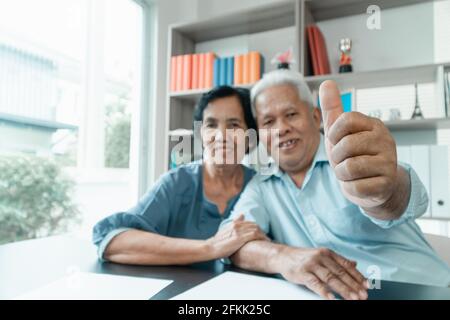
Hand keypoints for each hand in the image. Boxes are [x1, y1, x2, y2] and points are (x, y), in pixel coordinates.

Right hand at [207, 214, 269, 258]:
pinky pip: (254, 235)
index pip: (250, 223)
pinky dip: (261, 237)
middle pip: (254, 225)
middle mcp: (237, 225)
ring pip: (256, 229)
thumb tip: (242, 214)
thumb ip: (235, 223)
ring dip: (263, 234)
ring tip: (268, 240)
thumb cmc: (218, 242)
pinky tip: (265, 241)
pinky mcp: (239, 238)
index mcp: (234, 223)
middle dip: (262, 231)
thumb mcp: (226, 230)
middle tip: (266, 238)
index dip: (257, 228)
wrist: (210, 248)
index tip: (262, 234)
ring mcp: (238, 231)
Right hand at [279, 246, 367, 299]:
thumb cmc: (304, 258)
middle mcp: (321, 257)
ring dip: (343, 289)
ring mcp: (311, 264)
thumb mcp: (321, 256)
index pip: (346, 266)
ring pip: (330, 278)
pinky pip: (315, 283)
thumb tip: (355, 264)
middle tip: (363, 295)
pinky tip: (331, 298)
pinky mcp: (302, 273)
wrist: (283, 256)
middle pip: (340, 273)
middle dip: (353, 285)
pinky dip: (324, 291)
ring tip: (353, 298)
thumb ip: (337, 261)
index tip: (367, 286)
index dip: (358, 276)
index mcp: (328, 253)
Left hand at [319, 80, 398, 209]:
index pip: (346, 119)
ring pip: (349, 167)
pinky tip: (358, 184)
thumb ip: (333, 109)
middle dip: (337, 157)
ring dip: (342, 173)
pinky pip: (355, 187)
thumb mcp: (340, 132)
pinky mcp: (386, 184)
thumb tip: (326, 82)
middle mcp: (386, 141)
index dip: (334, 133)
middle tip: (344, 160)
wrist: (373, 185)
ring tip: (350, 172)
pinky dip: (350, 188)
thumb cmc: (354, 155)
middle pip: (346, 145)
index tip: (337, 140)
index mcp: (374, 125)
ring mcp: (389, 163)